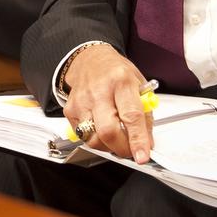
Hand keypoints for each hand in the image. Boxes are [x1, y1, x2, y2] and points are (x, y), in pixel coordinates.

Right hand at [61, 44, 153, 162]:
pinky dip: (96, 140)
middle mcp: (99, 91)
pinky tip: (102, 130)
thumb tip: (146, 143)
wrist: (90, 60)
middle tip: (130, 150)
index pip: (131, 116)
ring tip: (117, 138)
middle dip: (122, 148)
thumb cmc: (116, 72)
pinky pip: (83, 136)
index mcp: (121, 81)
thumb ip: (145, 115)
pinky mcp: (70, 110)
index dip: (138, 140)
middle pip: (108, 131)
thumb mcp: (139, 85)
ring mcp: (82, 101)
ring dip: (109, 147)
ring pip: (93, 138)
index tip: (142, 156)